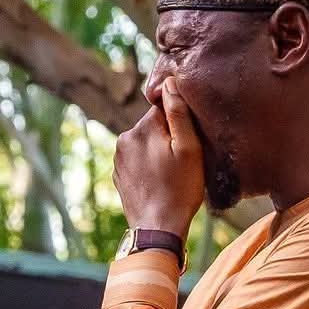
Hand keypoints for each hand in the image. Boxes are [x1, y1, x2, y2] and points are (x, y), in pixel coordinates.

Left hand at [115, 78, 204, 238]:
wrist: (157, 226)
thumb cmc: (180, 188)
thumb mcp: (189, 148)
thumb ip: (179, 113)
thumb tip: (169, 82)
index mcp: (143, 127)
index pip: (165, 107)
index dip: (181, 121)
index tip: (190, 140)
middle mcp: (125, 138)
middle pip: (155, 124)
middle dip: (169, 136)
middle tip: (183, 158)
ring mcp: (118, 157)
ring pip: (146, 142)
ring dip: (159, 150)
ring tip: (172, 171)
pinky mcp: (118, 173)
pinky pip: (139, 159)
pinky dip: (150, 165)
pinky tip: (160, 180)